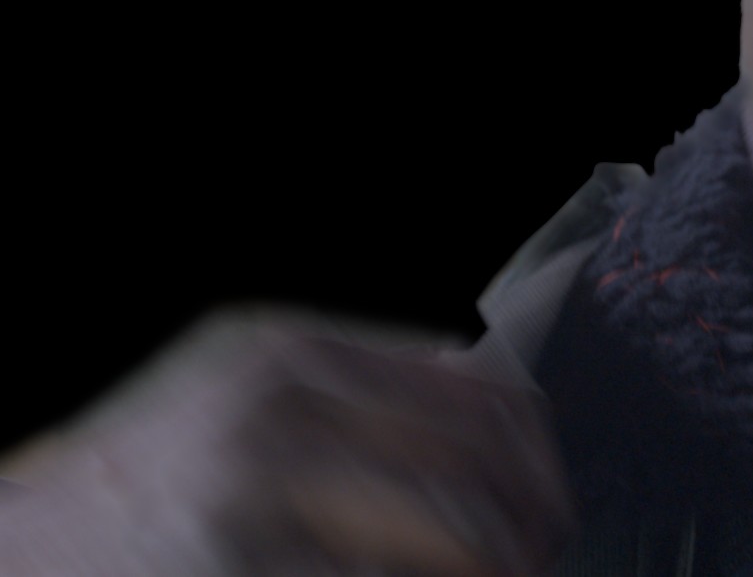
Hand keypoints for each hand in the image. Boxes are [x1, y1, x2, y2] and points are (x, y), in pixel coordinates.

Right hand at [0, 310, 575, 575]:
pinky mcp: (238, 562)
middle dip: (532, 517)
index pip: (480, 390)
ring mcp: (256, 482)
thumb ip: (364, 396)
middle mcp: (282, 397)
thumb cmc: (168, 479)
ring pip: (450, 526)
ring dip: (498, 565)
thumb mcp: (258, 401)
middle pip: (480, 454)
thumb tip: (509, 431)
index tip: (549, 504)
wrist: (29, 542)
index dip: (537, 457)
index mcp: (300, 347)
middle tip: (544, 556)